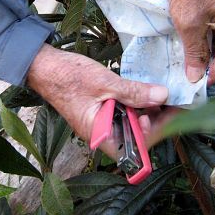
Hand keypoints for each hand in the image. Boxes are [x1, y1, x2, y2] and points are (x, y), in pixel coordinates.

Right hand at [26, 44, 169, 156]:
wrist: (45, 66)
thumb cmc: (68, 77)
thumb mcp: (105, 83)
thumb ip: (134, 92)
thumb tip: (162, 96)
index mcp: (100, 134)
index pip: (135, 148)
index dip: (155, 134)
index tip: (168, 114)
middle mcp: (103, 132)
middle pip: (136, 136)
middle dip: (155, 119)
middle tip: (169, 99)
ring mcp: (102, 121)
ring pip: (132, 122)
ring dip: (147, 109)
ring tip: (160, 92)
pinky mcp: (102, 109)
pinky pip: (124, 112)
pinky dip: (135, 102)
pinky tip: (145, 90)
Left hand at [167, 0, 214, 84]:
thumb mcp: (188, 20)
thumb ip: (194, 52)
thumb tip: (194, 78)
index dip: (212, 75)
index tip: (194, 87)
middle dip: (210, 65)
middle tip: (188, 77)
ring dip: (208, 52)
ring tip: (188, 62)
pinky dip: (209, 39)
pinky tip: (193, 44)